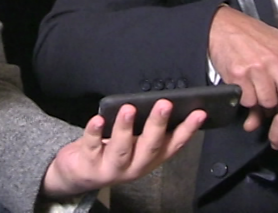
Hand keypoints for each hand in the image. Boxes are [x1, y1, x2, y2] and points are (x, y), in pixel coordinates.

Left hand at [41, 100, 205, 198]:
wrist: (79, 173)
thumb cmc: (109, 152)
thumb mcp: (133, 143)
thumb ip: (146, 129)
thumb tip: (162, 103)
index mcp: (149, 158)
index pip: (173, 144)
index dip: (187, 130)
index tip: (199, 113)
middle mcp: (134, 166)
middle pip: (150, 147)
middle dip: (158, 125)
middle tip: (164, 104)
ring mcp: (112, 168)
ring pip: (122, 149)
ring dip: (126, 128)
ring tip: (129, 109)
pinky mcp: (89, 164)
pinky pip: (93, 146)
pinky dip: (95, 132)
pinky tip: (98, 119)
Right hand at [208, 5, 277, 130]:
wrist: (221, 25)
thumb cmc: (251, 33)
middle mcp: (274, 60)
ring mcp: (256, 69)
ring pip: (268, 103)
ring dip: (263, 103)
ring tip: (258, 91)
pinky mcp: (238, 76)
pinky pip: (248, 100)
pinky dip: (247, 99)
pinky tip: (244, 87)